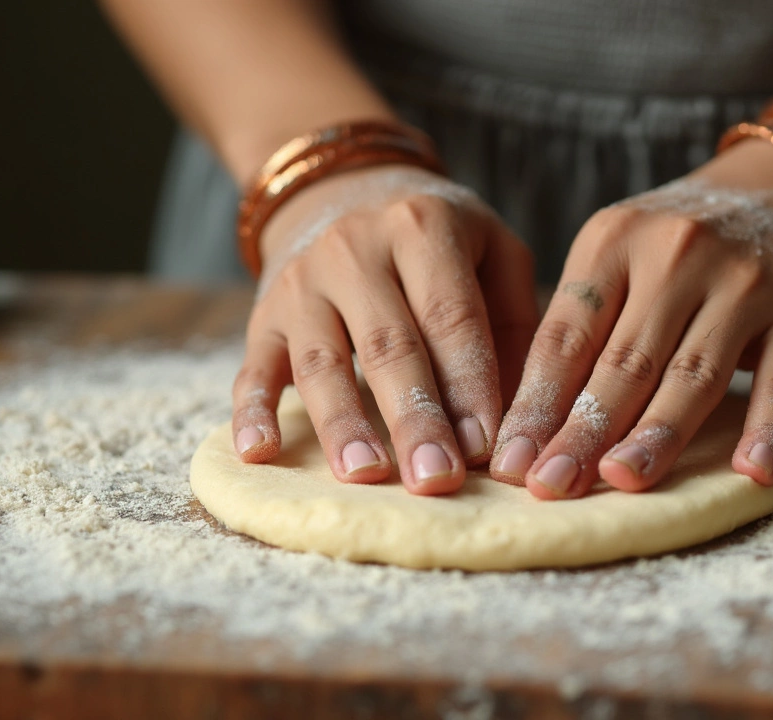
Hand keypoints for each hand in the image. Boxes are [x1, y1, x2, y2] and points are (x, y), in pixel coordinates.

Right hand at [233, 165, 537, 494]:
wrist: (346, 189)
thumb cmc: (439, 243)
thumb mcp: (493, 252)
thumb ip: (514, 324)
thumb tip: (520, 416)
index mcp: (423, 227)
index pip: (450, 315)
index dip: (468, 382)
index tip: (485, 446)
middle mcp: (355, 248)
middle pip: (388, 344)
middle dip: (414, 417)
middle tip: (436, 479)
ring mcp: (301, 282)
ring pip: (320, 362)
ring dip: (343, 424)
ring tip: (365, 475)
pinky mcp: (262, 316)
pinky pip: (253, 368)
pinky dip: (252, 413)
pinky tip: (260, 453)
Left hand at [489, 141, 772, 497]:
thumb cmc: (683, 246)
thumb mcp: (621, 255)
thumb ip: (584, 325)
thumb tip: (530, 426)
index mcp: (615, 240)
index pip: (566, 336)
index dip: (536, 403)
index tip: (510, 461)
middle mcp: (678, 254)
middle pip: (624, 361)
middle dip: (583, 431)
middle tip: (551, 486)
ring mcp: (746, 284)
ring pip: (693, 375)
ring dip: (657, 435)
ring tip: (622, 481)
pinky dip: (768, 428)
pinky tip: (750, 472)